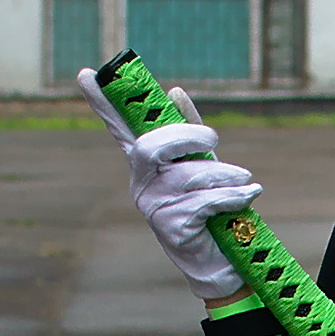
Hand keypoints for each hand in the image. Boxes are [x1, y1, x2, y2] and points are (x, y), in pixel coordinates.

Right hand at [76, 67, 260, 303]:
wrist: (222, 262)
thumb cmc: (211, 208)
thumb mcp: (200, 165)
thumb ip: (188, 131)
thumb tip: (174, 92)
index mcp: (145, 164)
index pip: (119, 129)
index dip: (102, 103)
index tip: (87, 73)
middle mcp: (141, 184)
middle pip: (150, 146)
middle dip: (187, 136)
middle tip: (214, 140)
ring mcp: (153, 207)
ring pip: (185, 176)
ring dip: (223, 175)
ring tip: (245, 179)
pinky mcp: (171, 228)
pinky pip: (203, 201)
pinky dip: (231, 197)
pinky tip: (248, 196)